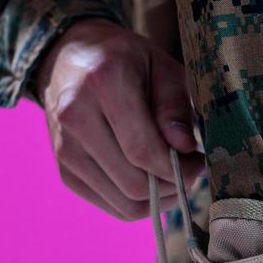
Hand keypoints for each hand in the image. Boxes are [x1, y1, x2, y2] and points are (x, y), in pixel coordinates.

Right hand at [35, 19, 202, 219]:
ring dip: (158, 199)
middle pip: (134, 182)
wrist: (70, 57)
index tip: (199, 161)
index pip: (143, 150)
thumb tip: (185, 148)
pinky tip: (152, 181)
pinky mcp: (64, 170)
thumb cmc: (127, 61)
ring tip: (173, 175)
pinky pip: (111, 206)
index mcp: (103, 83)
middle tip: (190, 170)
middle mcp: (74, 117)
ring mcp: (64, 147)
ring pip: (124, 203)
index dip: (179, 168)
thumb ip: (176, 108)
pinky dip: (139, 203)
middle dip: (172, 185)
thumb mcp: (163, 68)